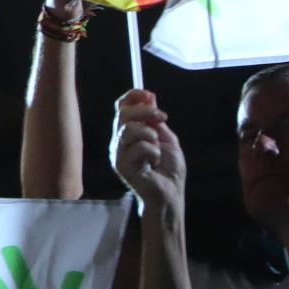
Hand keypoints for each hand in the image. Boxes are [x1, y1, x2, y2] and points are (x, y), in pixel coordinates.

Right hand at [109, 91, 186, 217]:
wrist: (170, 194)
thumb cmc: (169, 170)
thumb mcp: (167, 138)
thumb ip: (156, 121)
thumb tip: (149, 97)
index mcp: (128, 134)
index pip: (121, 108)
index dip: (132, 96)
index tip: (149, 94)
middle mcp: (119, 142)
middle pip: (123, 114)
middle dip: (145, 111)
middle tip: (162, 118)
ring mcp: (118, 154)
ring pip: (130, 129)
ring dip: (151, 136)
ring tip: (157, 149)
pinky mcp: (122, 166)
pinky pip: (139, 147)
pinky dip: (154, 153)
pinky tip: (154, 164)